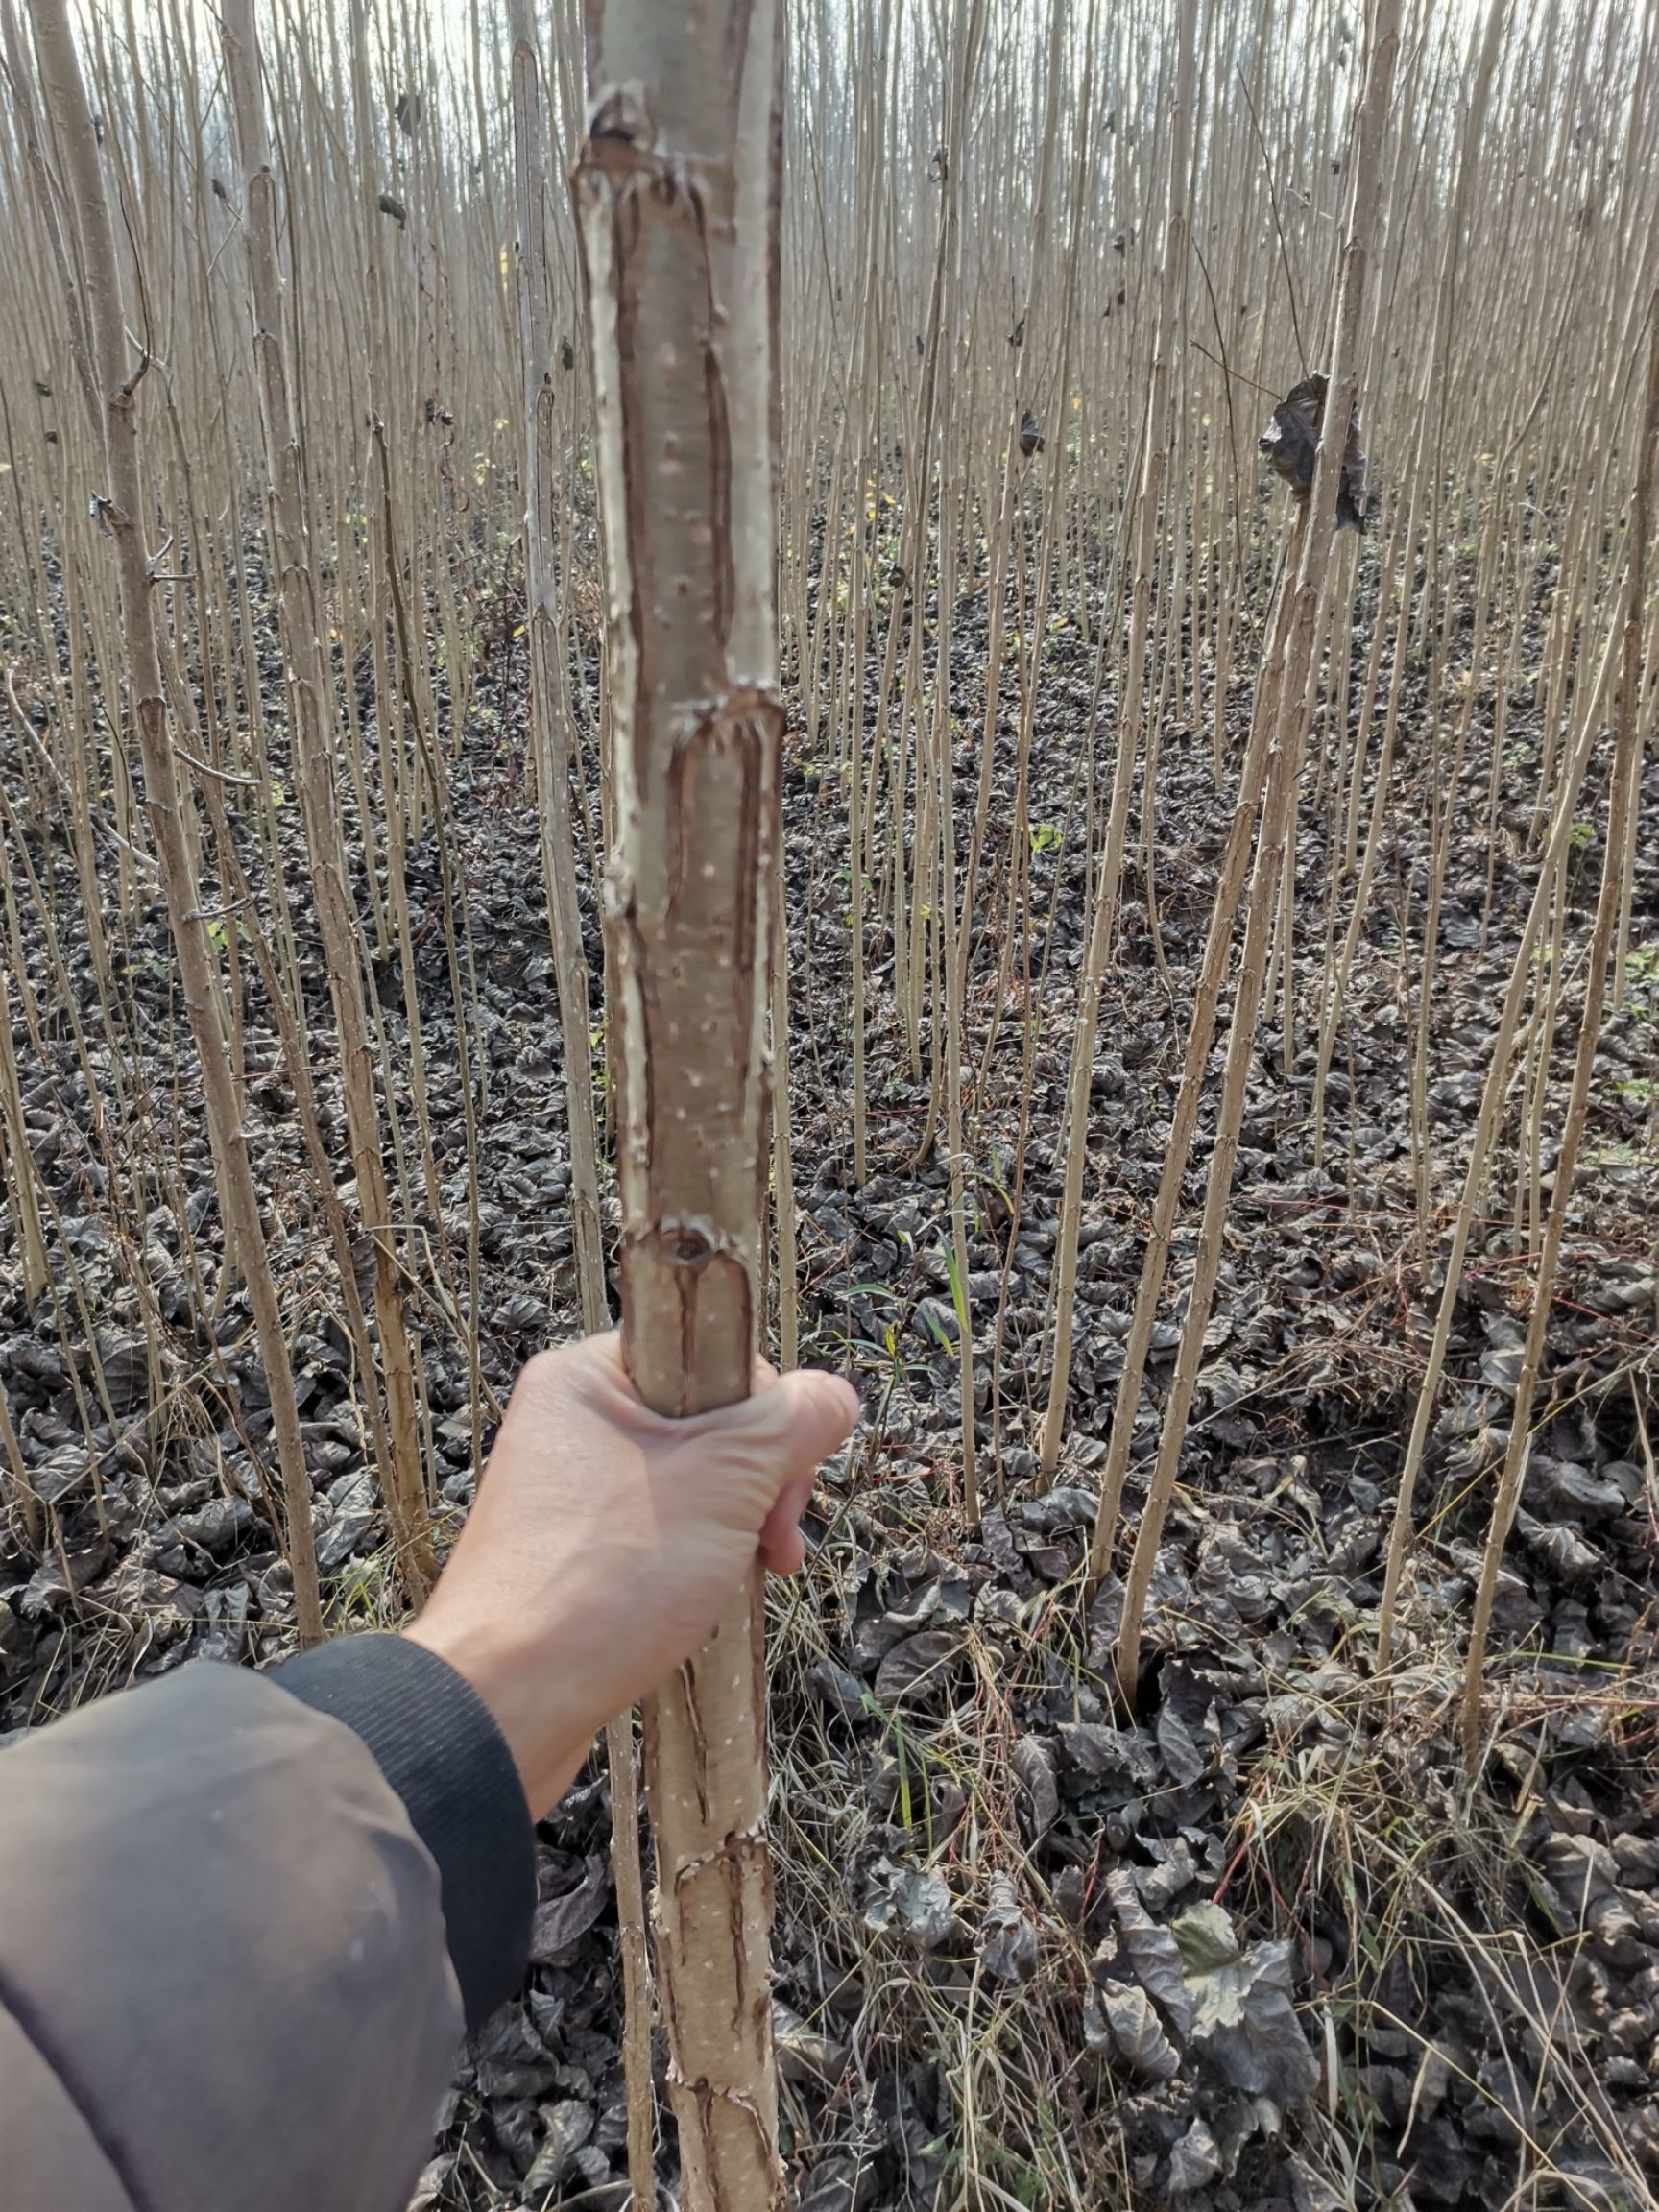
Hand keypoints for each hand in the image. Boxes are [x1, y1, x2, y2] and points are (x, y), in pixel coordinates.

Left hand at [405, 1332, 858, 1816]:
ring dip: (738, 1523)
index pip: (713, 1352)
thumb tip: (835, 1397)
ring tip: (750, 1575)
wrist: (506, 1701)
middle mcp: (572, 1418)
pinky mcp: (573, 1548)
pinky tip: (711, 1596)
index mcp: (589, 1373)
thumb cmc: (608, 1576)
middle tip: (775, 1542)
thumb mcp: (726, 1477)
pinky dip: (698, 1556)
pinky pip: (659, 1526)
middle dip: (761, 1480)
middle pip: (710, 1419)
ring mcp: (569, 1486)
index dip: (767, 1411)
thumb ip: (794, 1420)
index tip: (782, 1479)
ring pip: (693, 1479)